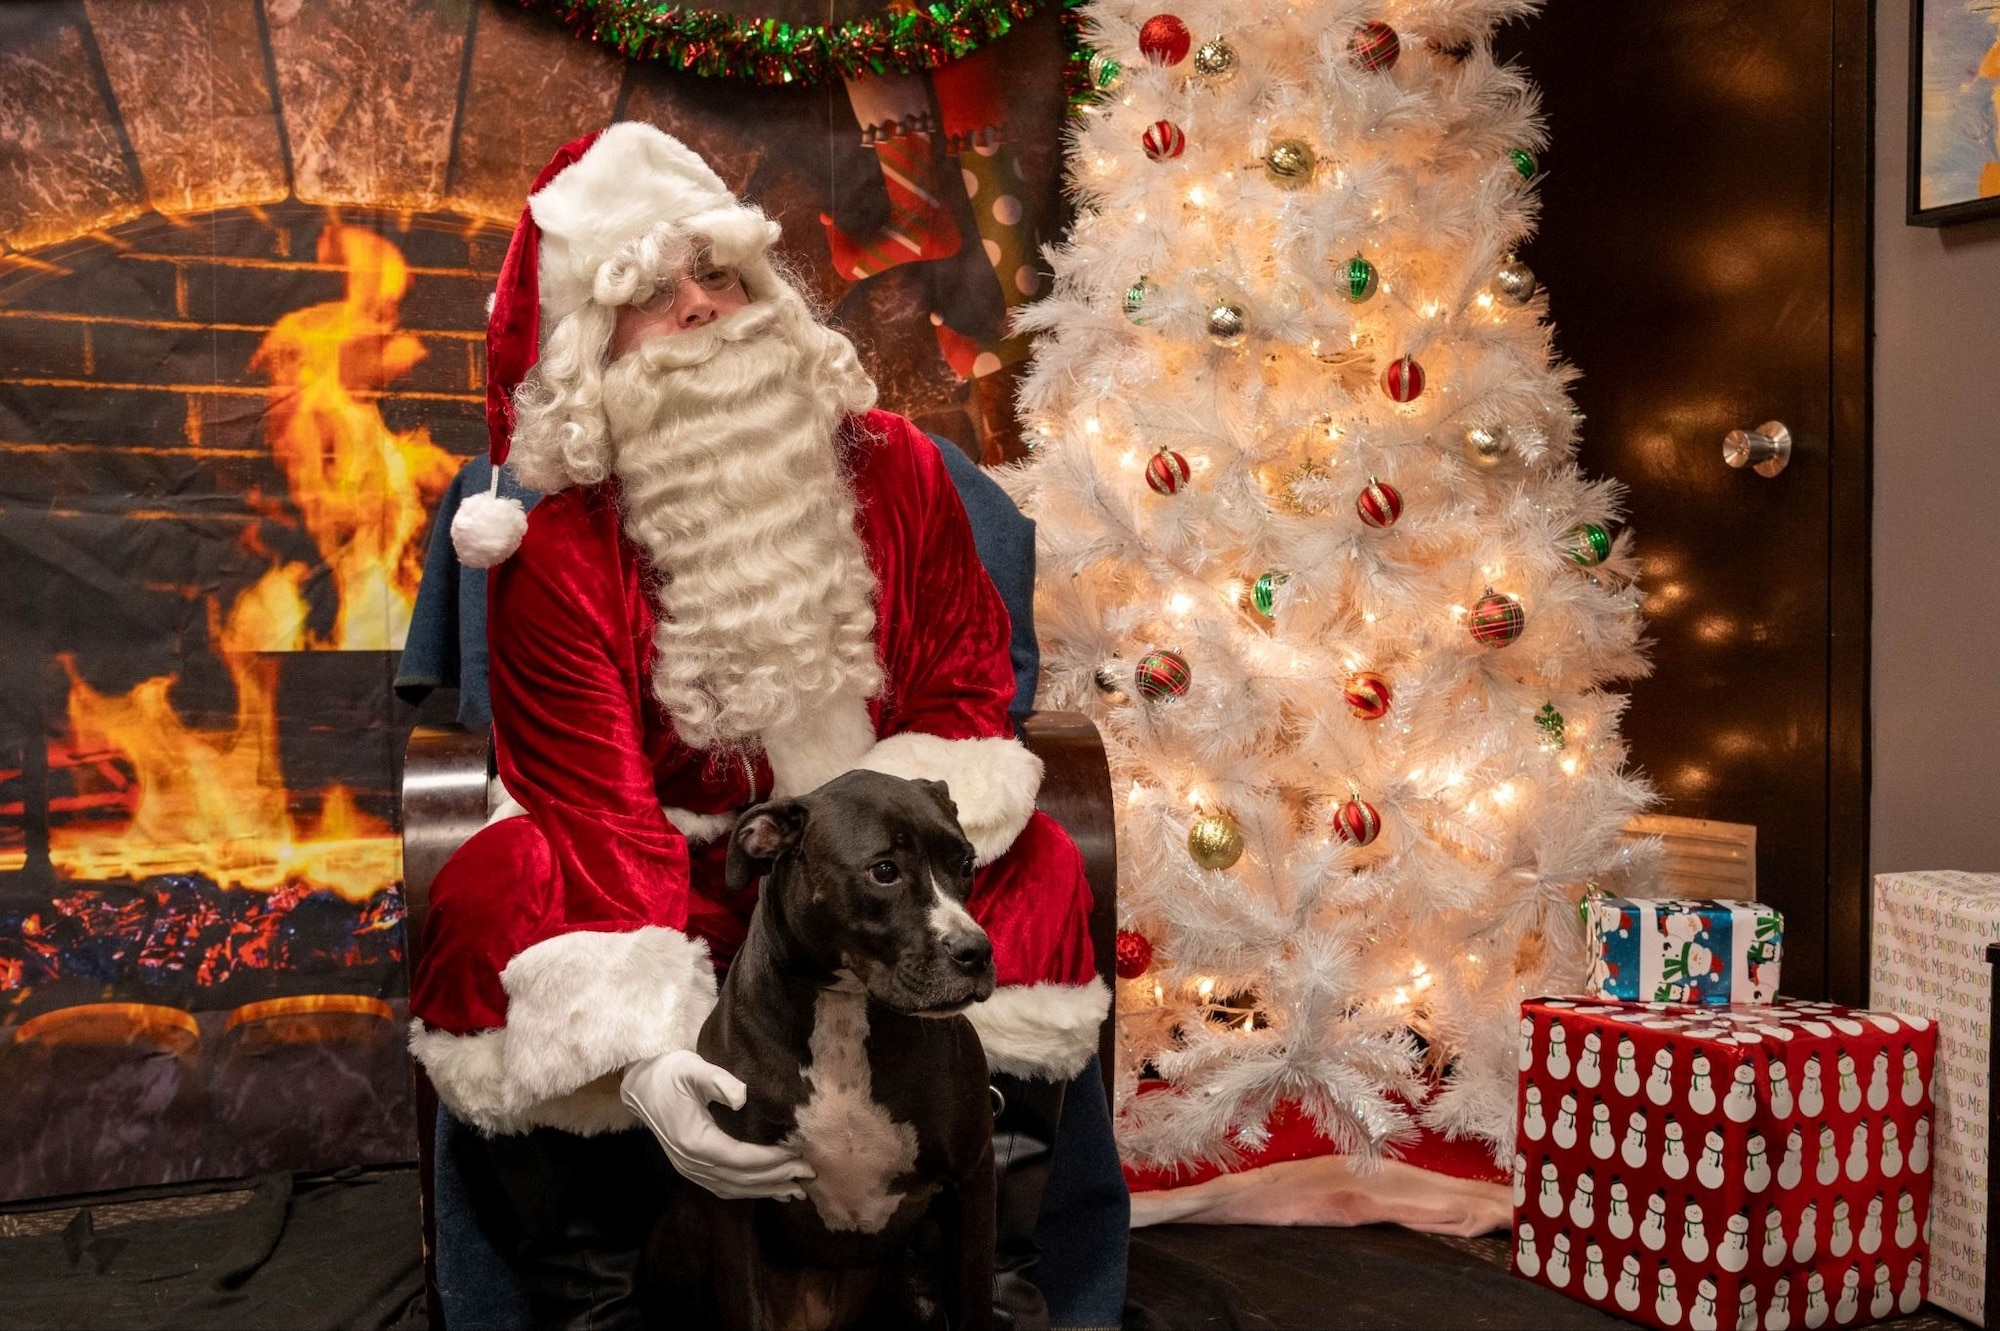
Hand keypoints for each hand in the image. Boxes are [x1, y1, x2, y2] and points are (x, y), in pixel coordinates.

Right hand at [619, 1049, 812, 1199]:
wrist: (641, 1085)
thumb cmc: (670, 1072)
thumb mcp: (693, 1068)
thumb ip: (718, 1081)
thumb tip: (742, 1097)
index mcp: (696, 1142)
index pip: (741, 1158)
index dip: (771, 1160)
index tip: (798, 1153)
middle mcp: (693, 1163)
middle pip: (742, 1179)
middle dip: (777, 1177)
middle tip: (808, 1172)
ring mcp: (690, 1170)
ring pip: (734, 1188)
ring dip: (766, 1189)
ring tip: (796, 1188)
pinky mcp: (692, 1168)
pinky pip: (725, 1187)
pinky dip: (749, 1191)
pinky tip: (770, 1190)